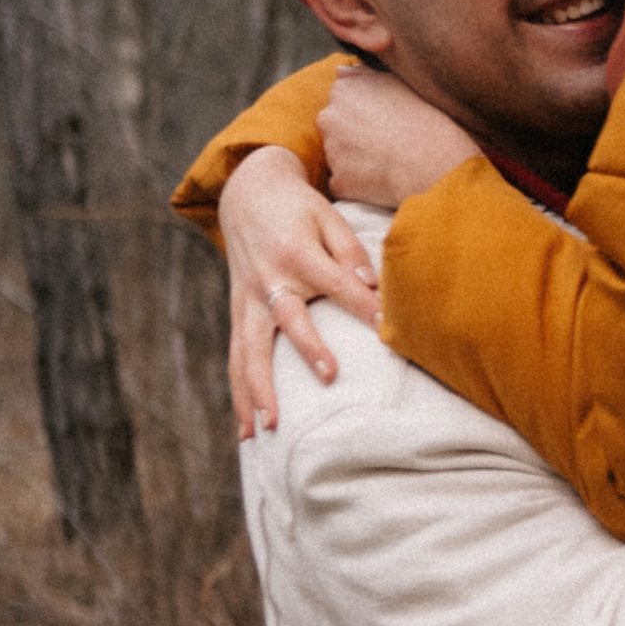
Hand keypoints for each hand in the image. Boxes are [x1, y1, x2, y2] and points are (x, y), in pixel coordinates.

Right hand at [221, 144, 383, 436]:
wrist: (246, 194)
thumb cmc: (298, 209)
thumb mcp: (327, 217)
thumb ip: (350, 251)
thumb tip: (373, 286)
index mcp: (296, 253)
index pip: (335, 283)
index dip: (362, 303)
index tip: (387, 326)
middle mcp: (268, 280)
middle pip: (287, 319)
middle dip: (308, 348)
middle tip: (330, 377)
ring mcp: (249, 301)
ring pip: (250, 350)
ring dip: (258, 390)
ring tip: (269, 427)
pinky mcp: (238, 314)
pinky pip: (236, 359)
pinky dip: (239, 395)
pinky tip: (247, 432)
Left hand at [318, 67, 478, 212]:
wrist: (435, 163)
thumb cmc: (425, 120)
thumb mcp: (399, 83)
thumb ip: (364, 75)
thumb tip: (340, 72)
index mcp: (342, 91)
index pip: (340, 101)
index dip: (362, 113)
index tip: (382, 122)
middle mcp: (329, 118)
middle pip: (333, 128)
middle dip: (352, 136)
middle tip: (384, 143)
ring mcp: (331, 152)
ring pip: (336, 157)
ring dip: (353, 161)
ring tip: (385, 162)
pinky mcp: (338, 182)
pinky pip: (342, 184)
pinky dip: (356, 185)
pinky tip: (380, 181)